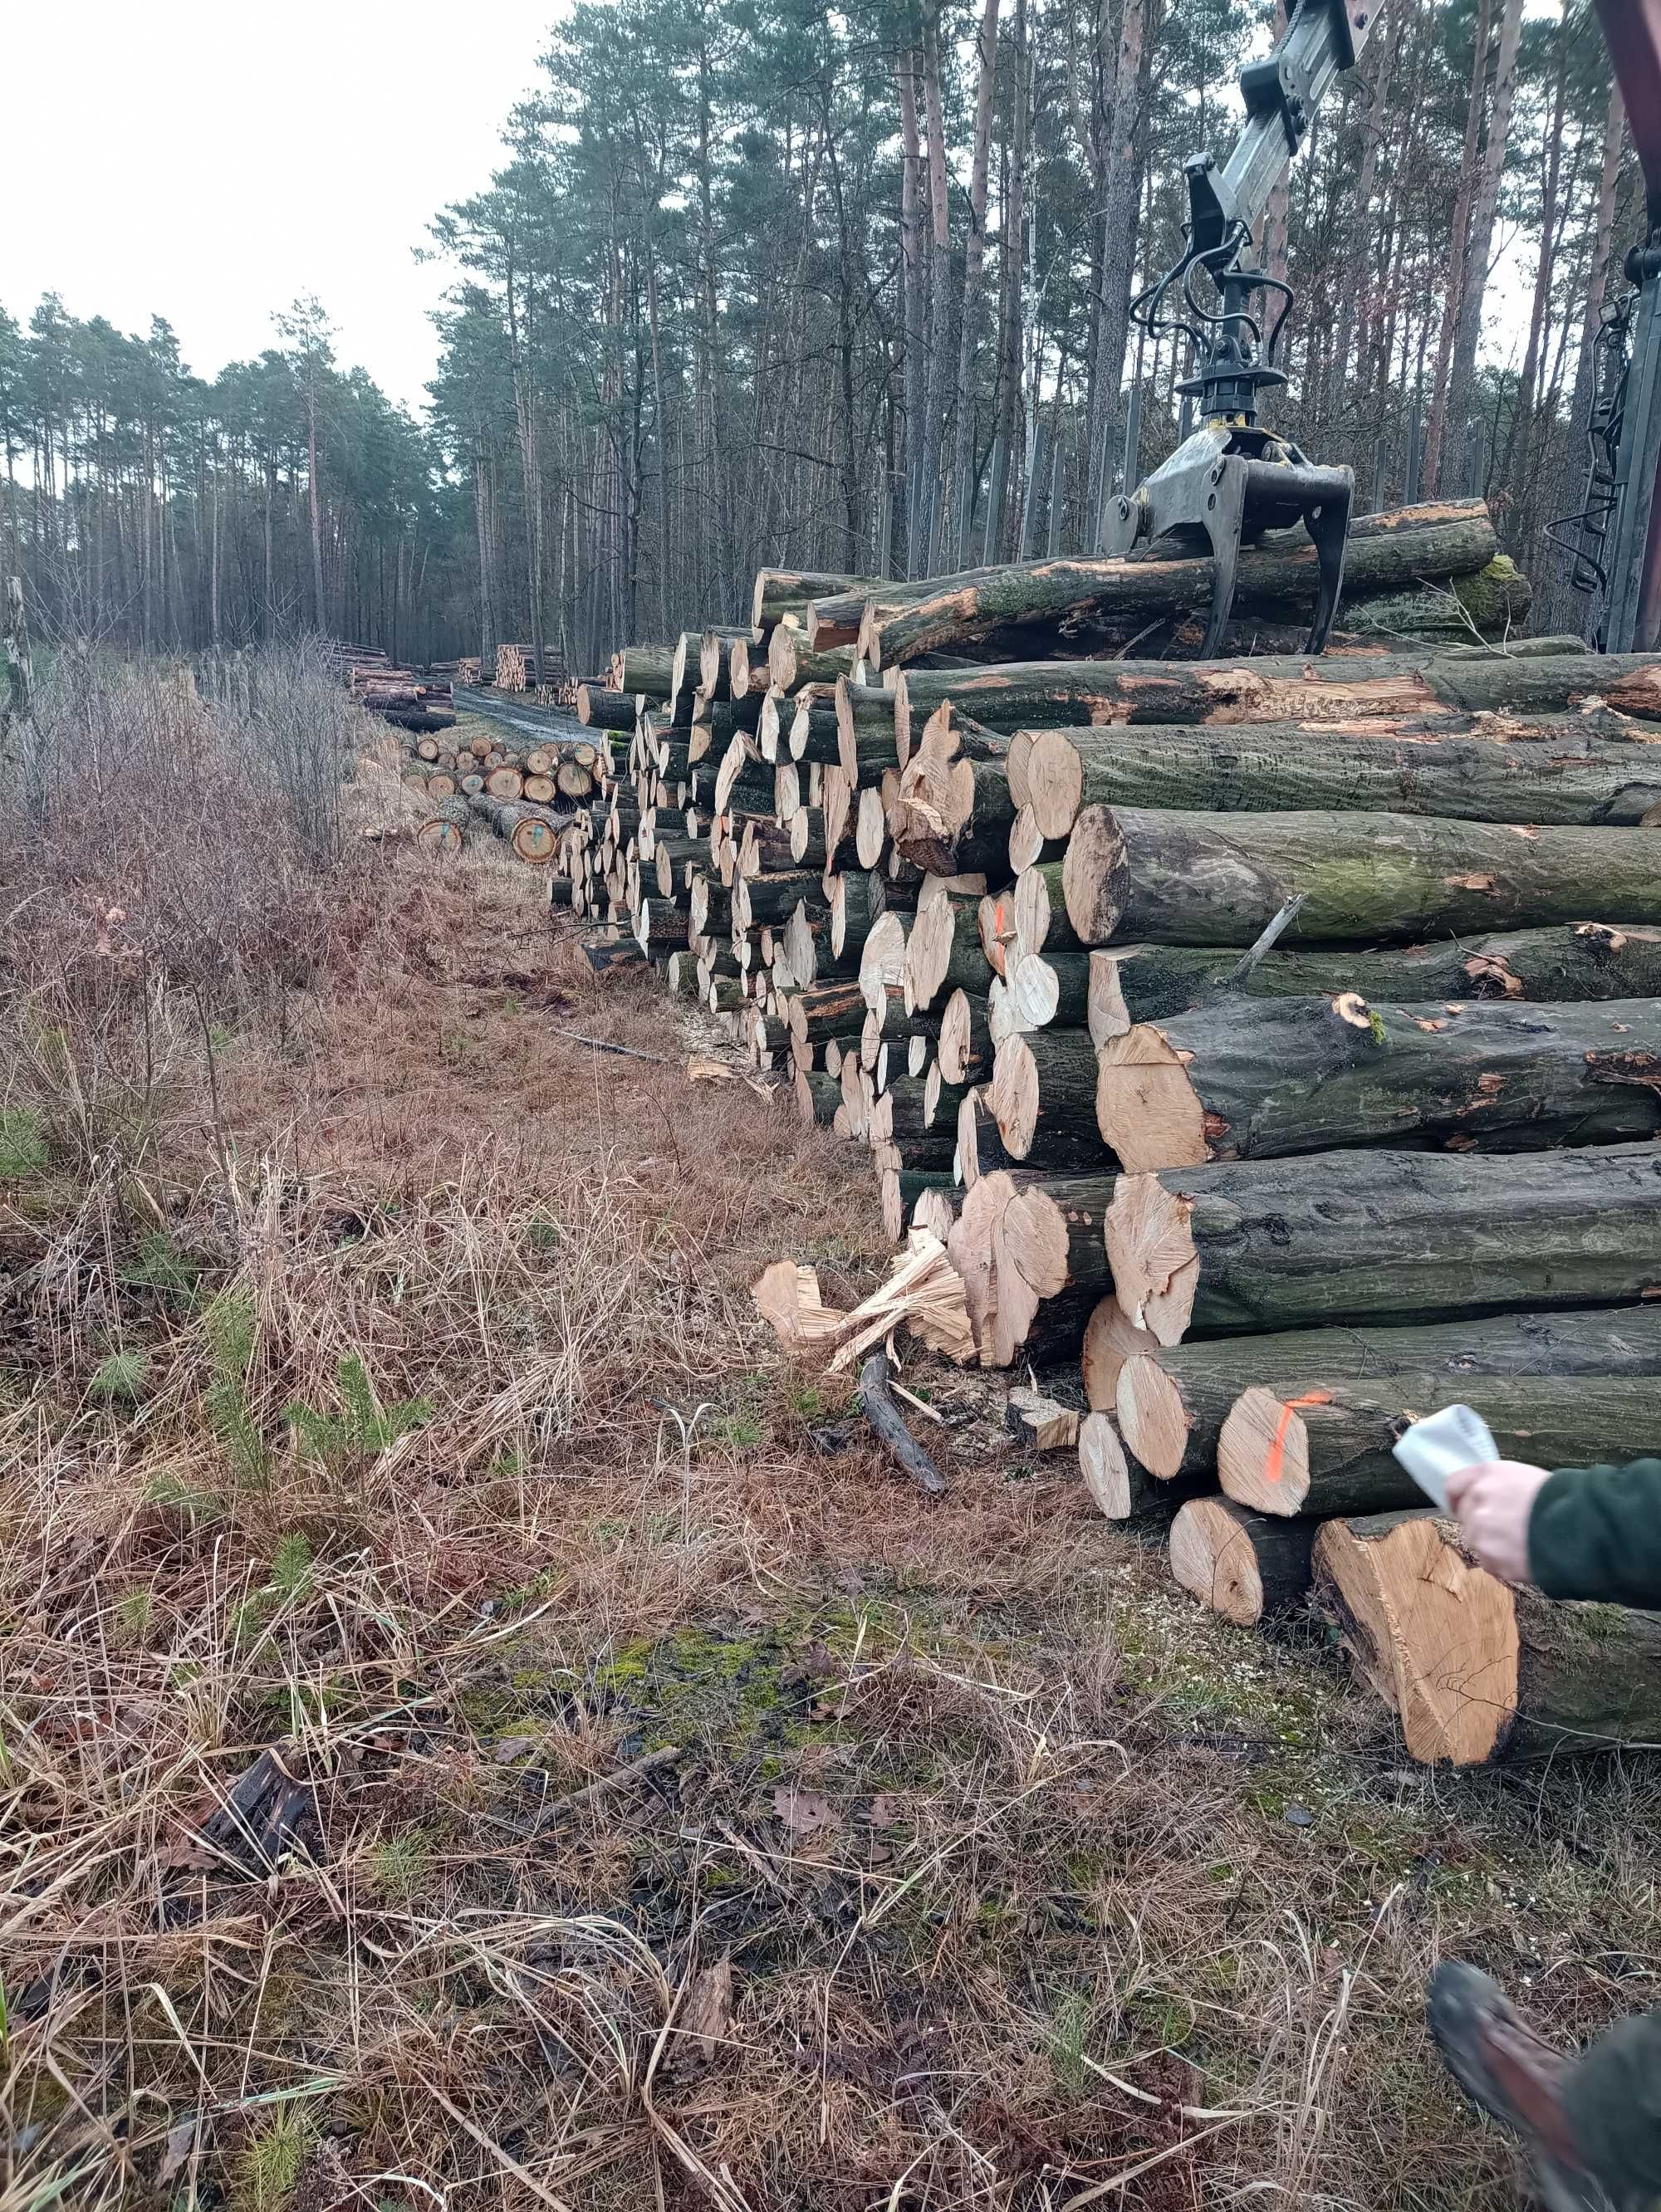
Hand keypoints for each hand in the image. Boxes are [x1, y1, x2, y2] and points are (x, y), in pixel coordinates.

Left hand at [1442, 1460, 1552, 1585]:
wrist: (1581, 1529)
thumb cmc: (1561, 1500)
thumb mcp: (1525, 1478)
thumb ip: (1497, 1486)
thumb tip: (1485, 1499)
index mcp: (1487, 1475)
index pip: (1453, 1485)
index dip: (1457, 1498)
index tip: (1459, 1506)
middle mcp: (1478, 1500)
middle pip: (1464, 1515)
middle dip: (1480, 1522)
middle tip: (1507, 1528)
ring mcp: (1481, 1531)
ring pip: (1476, 1540)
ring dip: (1492, 1544)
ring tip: (1522, 1543)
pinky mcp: (1490, 1557)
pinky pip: (1488, 1562)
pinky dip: (1501, 1562)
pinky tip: (1524, 1555)